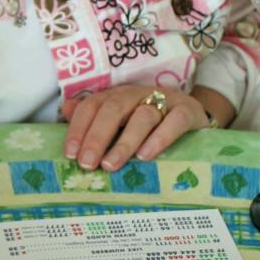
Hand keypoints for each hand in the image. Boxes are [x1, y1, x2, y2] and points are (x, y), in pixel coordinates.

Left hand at [62, 84, 209, 171]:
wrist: (194, 116)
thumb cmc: (151, 123)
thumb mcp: (122, 121)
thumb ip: (94, 117)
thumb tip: (66, 109)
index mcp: (117, 96)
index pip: (92, 105)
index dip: (79, 127)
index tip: (70, 153)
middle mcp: (137, 94)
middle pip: (113, 109)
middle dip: (97, 136)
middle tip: (87, 163)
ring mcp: (164, 100)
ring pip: (142, 116)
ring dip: (124, 142)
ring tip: (111, 164)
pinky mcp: (187, 111)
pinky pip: (174, 121)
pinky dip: (159, 138)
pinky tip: (146, 156)